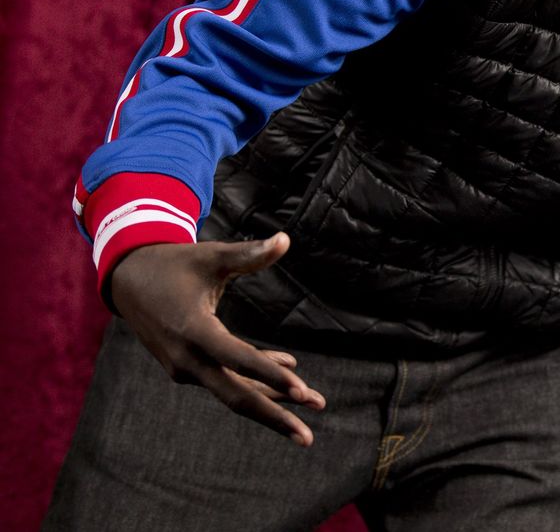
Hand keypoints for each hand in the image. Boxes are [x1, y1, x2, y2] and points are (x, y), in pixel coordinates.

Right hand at [109, 232, 325, 444]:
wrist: (129, 281)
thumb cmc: (175, 264)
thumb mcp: (211, 257)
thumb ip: (249, 254)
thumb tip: (286, 239)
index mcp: (193, 330)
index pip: (238, 359)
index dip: (270, 375)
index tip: (302, 392)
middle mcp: (187, 357)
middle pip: (235, 395)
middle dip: (274, 415)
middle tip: (308, 437)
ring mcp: (185, 367)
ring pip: (233, 390)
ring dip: (271, 399)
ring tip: (313, 404)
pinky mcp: (187, 367)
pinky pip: (226, 379)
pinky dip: (256, 378)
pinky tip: (289, 373)